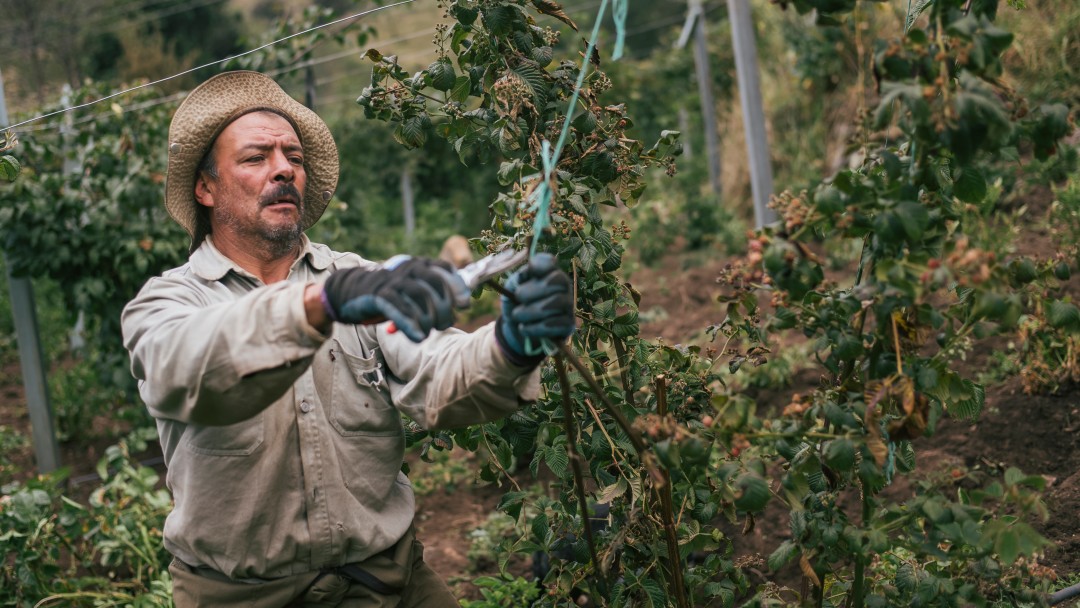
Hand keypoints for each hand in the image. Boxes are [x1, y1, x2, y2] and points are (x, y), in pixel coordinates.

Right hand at [322, 257, 467, 341]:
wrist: (349, 293)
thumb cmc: (387, 294)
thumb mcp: (411, 290)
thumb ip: (433, 293)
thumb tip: (462, 303)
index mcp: (417, 265)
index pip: (444, 269)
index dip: (458, 287)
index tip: (464, 304)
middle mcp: (406, 268)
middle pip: (435, 285)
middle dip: (444, 307)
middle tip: (444, 324)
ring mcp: (392, 280)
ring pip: (420, 296)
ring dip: (429, 318)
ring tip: (428, 332)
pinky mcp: (378, 295)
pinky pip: (399, 309)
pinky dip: (410, 324)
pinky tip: (418, 338)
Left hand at [496, 253, 574, 362]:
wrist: (517, 332)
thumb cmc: (515, 305)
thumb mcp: (510, 291)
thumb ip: (516, 281)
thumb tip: (523, 275)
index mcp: (547, 273)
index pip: (549, 262)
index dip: (540, 264)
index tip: (529, 270)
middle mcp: (562, 286)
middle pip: (558, 280)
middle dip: (534, 289)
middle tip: (518, 296)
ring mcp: (568, 305)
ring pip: (558, 302)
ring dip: (532, 310)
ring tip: (517, 315)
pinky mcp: (569, 324)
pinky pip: (559, 323)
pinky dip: (537, 327)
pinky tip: (524, 328)